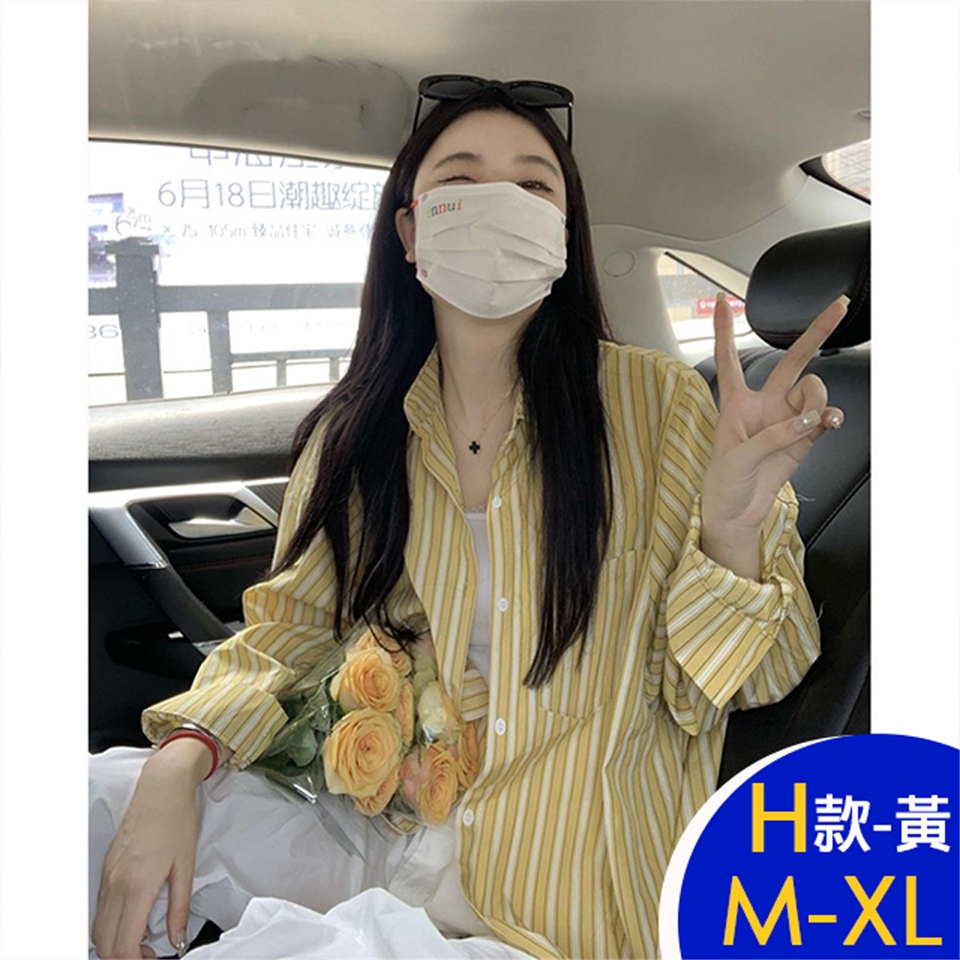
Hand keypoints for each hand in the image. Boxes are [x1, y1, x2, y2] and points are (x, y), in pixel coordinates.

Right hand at [91, 742, 206, 958]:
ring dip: (115, 943)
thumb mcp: (186, 867)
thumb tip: (177, 940)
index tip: (154, 959)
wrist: (161, 789)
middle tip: (149, 954)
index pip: (124, 945)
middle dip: (123, 957)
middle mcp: (115, 885)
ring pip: (97, 928)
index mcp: (137, 887)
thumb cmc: (177, 822)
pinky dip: (111, 924)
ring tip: (143, 940)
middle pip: (104, 944)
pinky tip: (133, 918)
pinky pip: (100, 908)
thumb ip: (179, 908)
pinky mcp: (106, 869)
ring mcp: (107, 877)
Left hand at [699, 293, 847, 578]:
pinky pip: (825, 415)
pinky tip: (829, 422)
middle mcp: (764, 404)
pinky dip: (830, 416)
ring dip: (817, 398)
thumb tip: (805, 421)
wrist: (736, 513)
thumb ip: (771, 437)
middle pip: (791, 360)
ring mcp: (787, 419)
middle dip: (815, 332)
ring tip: (810, 421)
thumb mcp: (737, 458)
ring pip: (813, 389)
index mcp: (734, 403)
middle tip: (840, 305)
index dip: (725, 330)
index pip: (729, 358)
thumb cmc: (723, 483)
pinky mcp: (805, 437)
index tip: (721, 301)